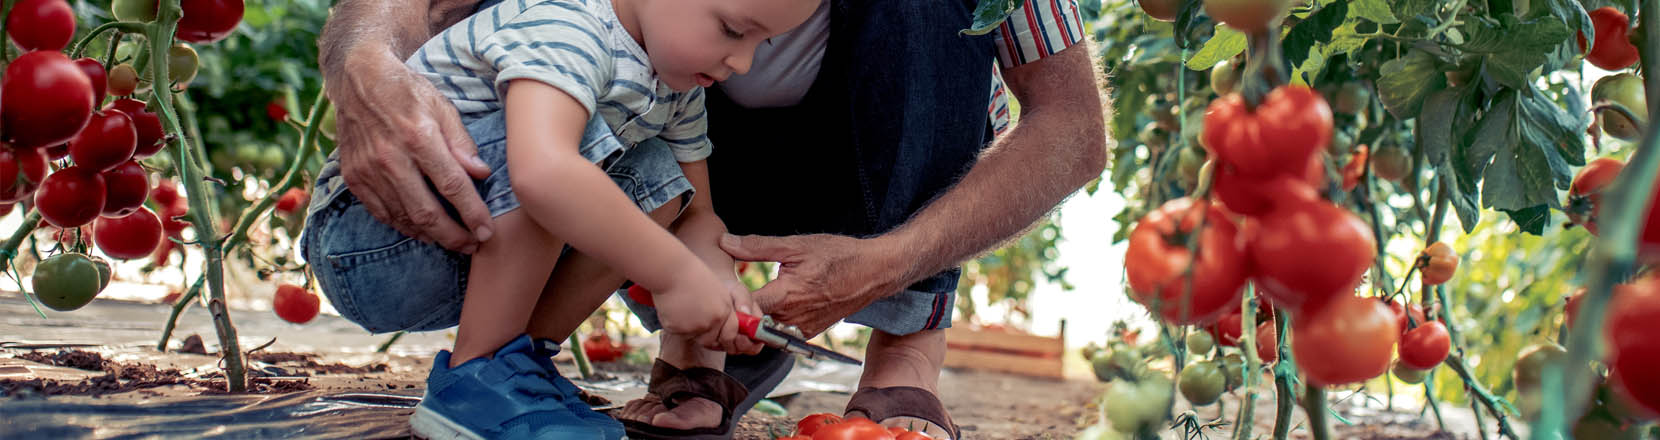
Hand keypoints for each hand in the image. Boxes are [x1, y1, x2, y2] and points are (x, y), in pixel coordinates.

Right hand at [326, 45, 493, 252]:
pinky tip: (422, 231)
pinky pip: (381, 213)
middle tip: (473, 245)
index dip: (472, 213)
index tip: (487, 231)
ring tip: (453, 242)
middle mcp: (390, 157)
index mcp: (418, 137)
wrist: (358, 79)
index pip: (452, 186)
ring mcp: (368, 170)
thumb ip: (462, 143)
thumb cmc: (407, 91)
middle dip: (454, 236)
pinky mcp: (353, 177)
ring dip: (431, 236)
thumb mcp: (443, 107)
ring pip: (404, 218)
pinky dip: (404, 227)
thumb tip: (482, 174)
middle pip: (427, 212)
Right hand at [653, 264, 763, 354]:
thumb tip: (722, 331)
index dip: (723, 336)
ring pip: (692, 337)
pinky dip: (674, 324)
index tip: (716, 334)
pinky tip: (672, 307)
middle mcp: (712, 321)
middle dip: (703, 335)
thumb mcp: (716, 291)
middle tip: (693, 321)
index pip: (730, 334)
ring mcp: (695, 326)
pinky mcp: (678, 328)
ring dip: (687, 329)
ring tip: (681, 308)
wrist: (671, 270)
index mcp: (724, 310)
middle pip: (710, 340)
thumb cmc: (693, 275)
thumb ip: (721, 310)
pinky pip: (677, 332)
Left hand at [719, 233, 903, 337]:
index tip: (719, 292)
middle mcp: (793, 318)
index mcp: (786, 295)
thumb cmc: (838, 255)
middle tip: (726, 295)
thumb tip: (725, 242)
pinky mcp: (810, 332)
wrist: (874, 272)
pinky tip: (772, 303)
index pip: (745, 309)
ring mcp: (802, 328)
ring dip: (757, 316)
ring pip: (767, 327)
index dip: (729, 301)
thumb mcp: (796, 245)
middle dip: (740, 310)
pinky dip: (774, 320)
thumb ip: (757, 247)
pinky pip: (783, 331)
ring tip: (746, 299)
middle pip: (753, 321)